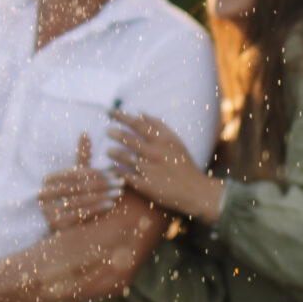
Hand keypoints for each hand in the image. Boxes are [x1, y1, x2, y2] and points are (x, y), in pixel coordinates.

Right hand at [39, 133, 117, 234]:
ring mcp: (48, 210)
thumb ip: (81, 159)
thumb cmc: (72, 200)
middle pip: (78, 186)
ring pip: (79, 200)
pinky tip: (109, 205)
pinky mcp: (54, 224)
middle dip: (101, 184)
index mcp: (49, 180)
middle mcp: (45, 194)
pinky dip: (95, 208)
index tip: (114, 172)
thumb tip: (85, 133)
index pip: (75, 174)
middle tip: (120, 182)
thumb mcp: (76, 179)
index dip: (95, 173)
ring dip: (101, 195)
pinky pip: (78, 214)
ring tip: (118, 192)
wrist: (63, 231)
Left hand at [107, 112, 222, 223]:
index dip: (121, 116)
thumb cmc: (183, 164)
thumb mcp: (175, 141)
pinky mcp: (145, 186)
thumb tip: (139, 111)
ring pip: (124, 157)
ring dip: (113, 152)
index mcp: (163, 140)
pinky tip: (112, 168)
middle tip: (108, 131)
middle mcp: (156, 153)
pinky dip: (117, 171)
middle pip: (129, 139)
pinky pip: (125, 175)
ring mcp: (149, 170)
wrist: (194, 191)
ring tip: (109, 151)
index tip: (109, 111)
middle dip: (115, 133)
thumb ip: (158, 125)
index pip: (138, 124)